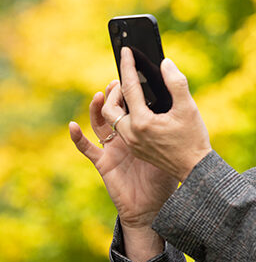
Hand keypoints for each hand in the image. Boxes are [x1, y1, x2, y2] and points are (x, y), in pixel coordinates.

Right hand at [70, 49, 211, 229]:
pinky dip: (77, 138)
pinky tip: (74, 125)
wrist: (161, 201)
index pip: (134, 97)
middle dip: (115, 92)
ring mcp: (112, 148)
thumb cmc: (169, 167)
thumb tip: (170, 69)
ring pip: (99, 122)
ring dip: (97, 107)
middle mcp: (126, 133)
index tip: (131, 59)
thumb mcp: (176, 130)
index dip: (131, 79)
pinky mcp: (104, 163)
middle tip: (118, 78)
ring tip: (102, 93)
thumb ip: (175, 99)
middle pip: (115, 107)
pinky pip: (87, 149)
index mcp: (142, 124)